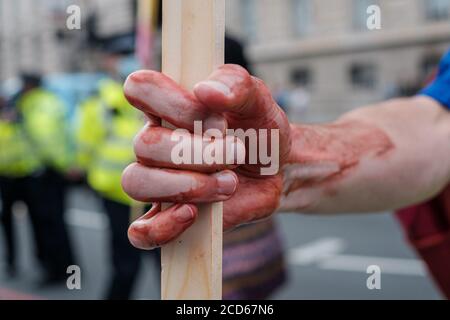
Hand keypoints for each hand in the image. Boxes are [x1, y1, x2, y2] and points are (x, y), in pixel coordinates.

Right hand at [122, 64, 290, 249]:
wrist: (278, 170)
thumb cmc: (260, 132)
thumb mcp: (259, 101)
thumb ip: (236, 84)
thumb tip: (205, 90)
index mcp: (169, 106)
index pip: (139, 89)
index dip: (173, 103)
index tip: (216, 120)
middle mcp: (156, 142)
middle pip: (145, 144)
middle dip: (197, 153)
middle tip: (237, 154)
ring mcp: (158, 180)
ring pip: (137, 182)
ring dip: (186, 185)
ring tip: (227, 183)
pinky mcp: (168, 216)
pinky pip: (141, 231)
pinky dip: (162, 227)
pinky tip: (192, 214)